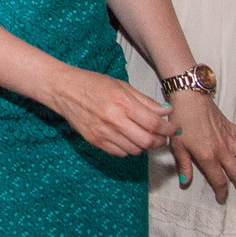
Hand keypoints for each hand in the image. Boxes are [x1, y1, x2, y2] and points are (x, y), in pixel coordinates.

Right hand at [43, 64, 174, 156]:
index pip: (154, 123)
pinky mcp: (94, 141)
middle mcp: (113, 120)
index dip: (168, 129)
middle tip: (162, 137)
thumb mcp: (121, 85)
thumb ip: (145, 101)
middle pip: (147, 141)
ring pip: (135, 150)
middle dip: (160, 141)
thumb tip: (166, 112)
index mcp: (122, 102)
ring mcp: (103, 132)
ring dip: (145, 146)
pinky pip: (120, 153)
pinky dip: (129, 149)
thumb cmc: (92, 83)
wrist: (62, 89)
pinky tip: (128, 139)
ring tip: (145, 137)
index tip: (173, 128)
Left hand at [166, 89, 235, 205]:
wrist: (189, 98)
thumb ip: (183, 165)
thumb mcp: (176, 145)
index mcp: (208, 156)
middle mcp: (223, 150)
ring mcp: (230, 139)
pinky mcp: (233, 128)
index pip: (218, 180)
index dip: (222, 192)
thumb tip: (185, 183)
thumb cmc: (180, 121)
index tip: (223, 200)